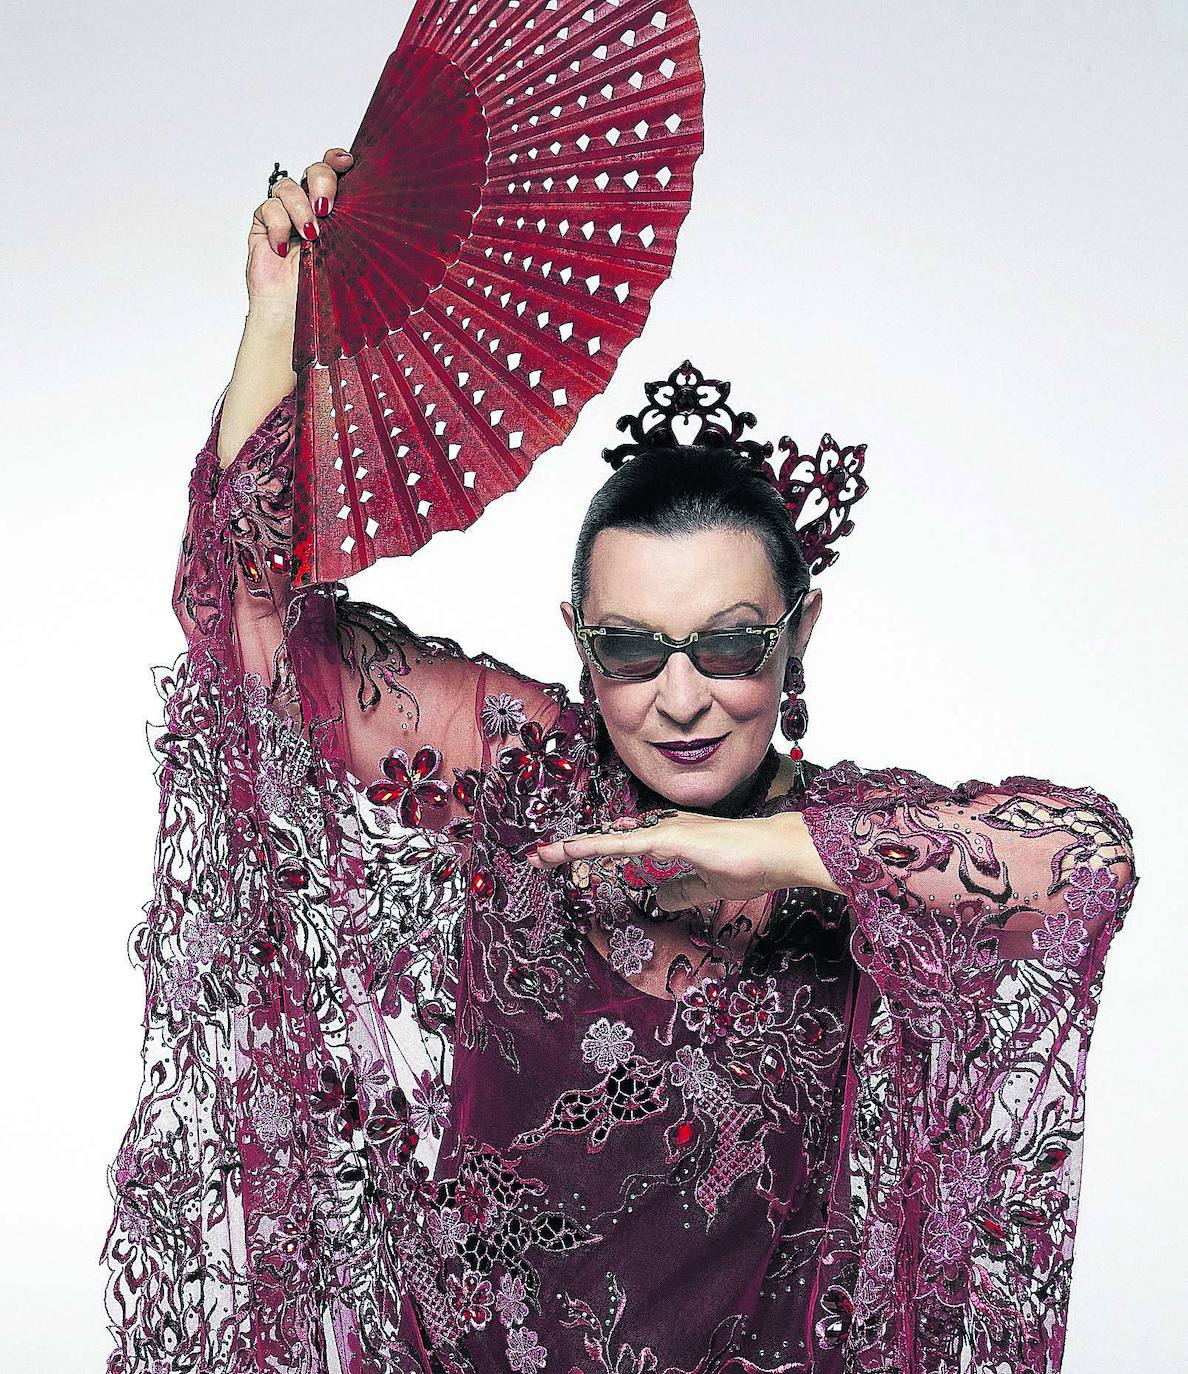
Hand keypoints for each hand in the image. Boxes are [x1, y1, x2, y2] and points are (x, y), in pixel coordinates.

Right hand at [244, 146, 354, 307]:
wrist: (297, 313)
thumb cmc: (325, 289)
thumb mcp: (348, 255)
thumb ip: (353, 229)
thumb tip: (376, 212)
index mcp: (337, 210)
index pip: (337, 172)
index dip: (338, 160)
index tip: (346, 162)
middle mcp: (311, 206)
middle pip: (314, 171)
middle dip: (322, 181)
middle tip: (326, 208)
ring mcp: (286, 213)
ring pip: (288, 187)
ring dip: (299, 208)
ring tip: (309, 237)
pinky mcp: (264, 224)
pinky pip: (268, 208)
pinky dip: (278, 225)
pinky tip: (284, 249)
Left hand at [526, 809, 837, 910]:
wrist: (779, 853)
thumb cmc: (751, 865)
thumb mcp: (708, 886)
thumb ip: (682, 891)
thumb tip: (658, 900)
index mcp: (670, 838)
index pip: (622, 845)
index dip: (592, 850)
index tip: (564, 858)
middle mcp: (663, 829)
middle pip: (608, 839)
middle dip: (573, 848)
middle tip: (538, 856)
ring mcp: (667, 831)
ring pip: (610, 840)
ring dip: (575, 847)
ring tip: (542, 854)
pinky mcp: (674, 838)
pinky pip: (626, 845)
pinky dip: (597, 847)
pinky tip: (574, 850)